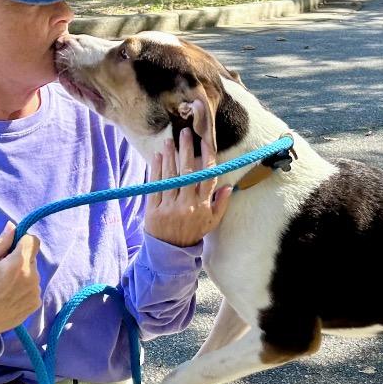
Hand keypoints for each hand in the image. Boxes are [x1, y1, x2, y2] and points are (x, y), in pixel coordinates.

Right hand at [0, 223, 41, 341]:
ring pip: (33, 273)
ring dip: (23, 275)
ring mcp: (35, 291)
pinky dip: (24, 289)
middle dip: (20, 259)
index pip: (32, 240)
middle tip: (1, 271)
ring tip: (4, 286)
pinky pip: (33, 288)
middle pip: (32, 257)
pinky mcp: (36, 304)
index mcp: (17, 263)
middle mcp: (31, 277)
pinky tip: (9, 297)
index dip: (22, 242)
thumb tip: (13, 226)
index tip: (11, 249)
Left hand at [144, 128, 231, 247]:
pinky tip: (157, 157)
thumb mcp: (212, 222)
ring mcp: (169, 206)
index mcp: (202, 206)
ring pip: (170, 176)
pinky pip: (155, 185)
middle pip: (187, 172)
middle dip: (186, 150)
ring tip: (168, 141)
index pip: (207, 177)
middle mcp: (187, 204)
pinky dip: (156, 170)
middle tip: (184, 133)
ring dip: (169, 156)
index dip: (207, 158)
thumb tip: (229, 187)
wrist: (170, 251)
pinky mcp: (154, 208)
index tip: (206, 141)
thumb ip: (221, 204)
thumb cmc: (193, 233)